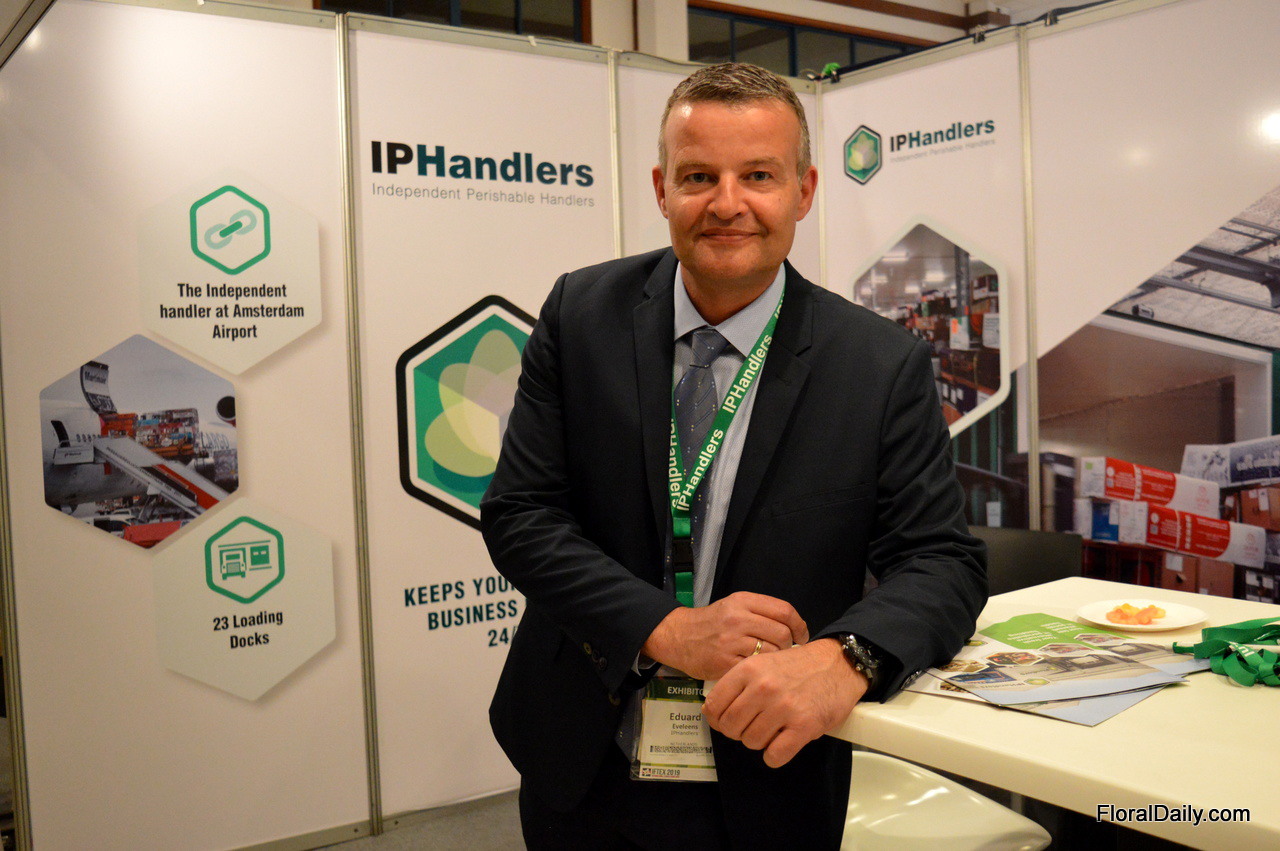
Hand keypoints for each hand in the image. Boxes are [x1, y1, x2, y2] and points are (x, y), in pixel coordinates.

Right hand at [641, 591, 807, 680]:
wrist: (678, 636)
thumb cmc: (712, 623)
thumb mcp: (734, 606)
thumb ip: (761, 612)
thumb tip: (794, 628)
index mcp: (743, 601)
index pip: (784, 610)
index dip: (799, 625)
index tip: (801, 636)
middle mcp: (738, 618)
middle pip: (782, 633)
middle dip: (789, 645)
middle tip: (784, 653)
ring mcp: (731, 641)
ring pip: (771, 652)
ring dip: (775, 660)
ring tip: (769, 662)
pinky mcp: (725, 662)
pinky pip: (755, 668)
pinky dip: (760, 671)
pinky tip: (755, 671)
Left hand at [702, 638, 866, 767]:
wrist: (838, 664)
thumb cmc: (800, 666)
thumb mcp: (763, 663)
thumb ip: (740, 684)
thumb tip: (717, 712)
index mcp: (748, 669)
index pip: (714, 706)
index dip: (717, 720)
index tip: (725, 722)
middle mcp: (763, 688)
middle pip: (731, 727)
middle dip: (739, 732)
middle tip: (752, 726)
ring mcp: (783, 707)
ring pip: (752, 742)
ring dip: (760, 742)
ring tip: (773, 729)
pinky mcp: (804, 726)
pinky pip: (775, 755)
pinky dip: (775, 755)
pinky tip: (783, 743)